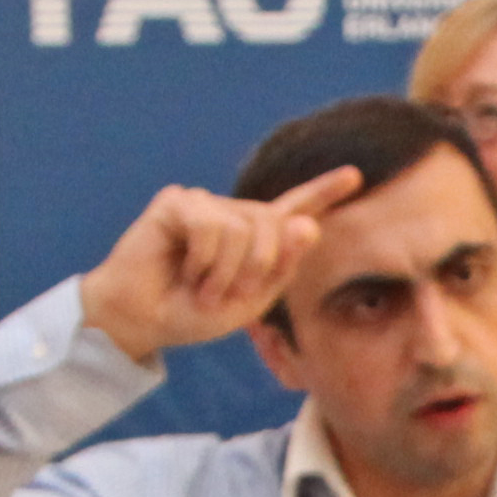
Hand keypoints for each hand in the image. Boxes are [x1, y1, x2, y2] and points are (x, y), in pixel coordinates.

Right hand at [81, 166, 362, 362]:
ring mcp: (205, 204)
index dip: (324, 192)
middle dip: (257, 269)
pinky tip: (183, 269)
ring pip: (243, 228)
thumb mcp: (248, 303)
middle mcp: (233, 214)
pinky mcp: (177, 202)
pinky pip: (209, 226)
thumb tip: (307, 225)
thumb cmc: (191, 313)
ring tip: (200, 286)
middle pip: (275, 226)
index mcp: (255, 238)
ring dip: (225, 271)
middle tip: (224, 294)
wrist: (141, 320)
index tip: (355, 177)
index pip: (295, 210)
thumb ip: (282, 269)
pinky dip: (202, 260)